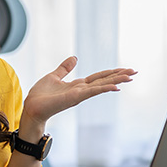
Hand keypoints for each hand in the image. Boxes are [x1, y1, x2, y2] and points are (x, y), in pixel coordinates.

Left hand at [21, 57, 135, 126]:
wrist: (32, 108)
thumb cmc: (40, 95)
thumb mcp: (54, 76)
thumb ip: (65, 68)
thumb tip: (74, 57)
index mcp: (77, 85)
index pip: (98, 77)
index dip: (111, 73)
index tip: (124, 70)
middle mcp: (81, 90)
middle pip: (104, 80)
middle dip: (119, 76)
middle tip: (135, 72)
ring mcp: (80, 94)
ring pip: (102, 85)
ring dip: (116, 81)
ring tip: (130, 77)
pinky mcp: (75, 98)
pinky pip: (93, 91)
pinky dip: (104, 88)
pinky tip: (115, 86)